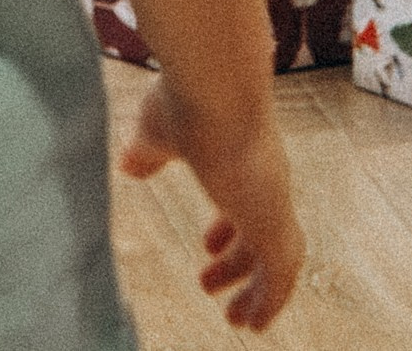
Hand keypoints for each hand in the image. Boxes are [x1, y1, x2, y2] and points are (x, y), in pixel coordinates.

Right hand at [119, 72, 303, 331]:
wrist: (217, 86)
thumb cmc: (188, 100)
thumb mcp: (158, 132)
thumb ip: (148, 151)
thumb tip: (129, 163)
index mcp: (241, 157)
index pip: (243, 200)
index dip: (227, 226)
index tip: (207, 244)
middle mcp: (264, 180)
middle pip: (260, 231)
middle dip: (236, 262)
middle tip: (208, 282)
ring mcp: (273, 201)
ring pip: (276, 258)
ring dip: (255, 289)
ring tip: (233, 318)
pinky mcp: (275, 222)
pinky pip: (282, 276)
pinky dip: (272, 301)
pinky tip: (254, 323)